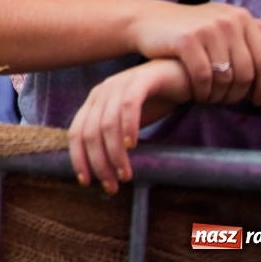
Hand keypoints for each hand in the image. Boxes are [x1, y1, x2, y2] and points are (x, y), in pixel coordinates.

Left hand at [69, 58, 189, 193]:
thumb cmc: (156, 101)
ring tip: (125, 174)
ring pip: (107, 123)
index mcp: (94, 102)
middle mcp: (102, 92)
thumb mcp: (129, 123)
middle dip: (98, 162)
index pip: (76, 132)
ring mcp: (119, 83)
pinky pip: (129, 105)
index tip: (86, 182)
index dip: (79, 158)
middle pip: (89, 132)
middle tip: (112, 186)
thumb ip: (116, 139)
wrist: (183, 75)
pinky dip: (128, 126)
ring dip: (114, 153)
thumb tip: (107, 172)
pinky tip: (133, 145)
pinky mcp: (141, 79)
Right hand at [129, 1, 260, 106]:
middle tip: (227, 102)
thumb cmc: (192, 26)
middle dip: (238, 94)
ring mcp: (207, 29)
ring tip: (212, 99)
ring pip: (226, 77)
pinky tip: (197, 95)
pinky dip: (202, 92)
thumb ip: (260, 29)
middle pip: (247, 72)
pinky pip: (204, 77)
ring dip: (220, 95)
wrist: (148, 20)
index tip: (255, 100)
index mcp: (241, 17)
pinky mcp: (186, 41)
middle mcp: (227, 20)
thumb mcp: (226, 23)